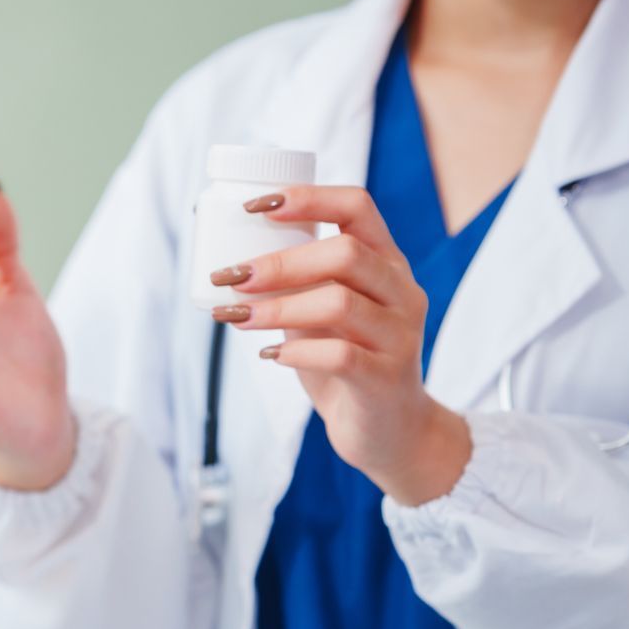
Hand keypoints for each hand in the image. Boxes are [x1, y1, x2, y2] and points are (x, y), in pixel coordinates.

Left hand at [208, 186, 471, 505]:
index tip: (255, 205)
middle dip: (279, 262)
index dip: (307, 198)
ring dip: (276, 307)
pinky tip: (269, 355)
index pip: (357, 207)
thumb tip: (227, 264)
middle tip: (231, 276)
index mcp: (386, 262)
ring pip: (339, 303)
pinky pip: (341, 355)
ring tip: (235, 315)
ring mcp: (400, 335)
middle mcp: (401, 291)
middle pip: (346, 253)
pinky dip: (296, 352)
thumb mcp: (321, 313)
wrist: (388, 430)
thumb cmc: (346, 360)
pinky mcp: (387, 379)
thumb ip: (294, 285)